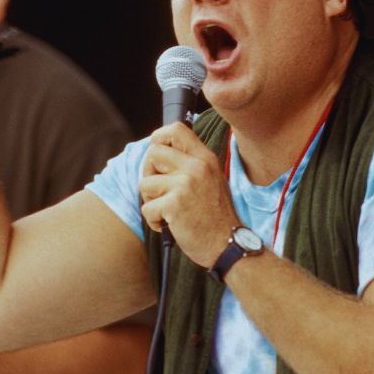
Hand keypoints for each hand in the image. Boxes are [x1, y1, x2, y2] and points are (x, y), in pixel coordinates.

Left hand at [138, 122, 241, 267]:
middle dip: (149, 173)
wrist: (228, 244)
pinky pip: (147, 208)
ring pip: (145, 183)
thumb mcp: (211, 179)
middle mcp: (197, 166)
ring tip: (169, 212)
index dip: (159, 138)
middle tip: (160, 191)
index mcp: (205, 158)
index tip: (157, 154)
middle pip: (152, 153)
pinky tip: (170, 225)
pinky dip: (154, 221)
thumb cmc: (216, 216)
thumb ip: (190, 164)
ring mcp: (185, 184)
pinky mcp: (174, 204)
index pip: (176, 129)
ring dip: (151, 201)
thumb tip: (159, 152)